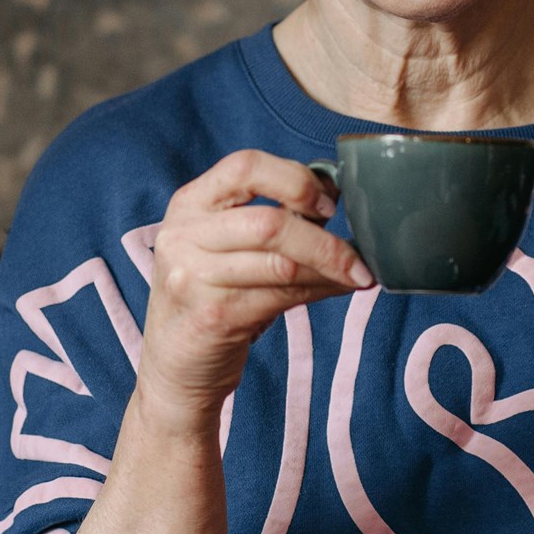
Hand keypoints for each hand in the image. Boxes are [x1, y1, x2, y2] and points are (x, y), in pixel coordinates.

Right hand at [136, 150, 372, 428]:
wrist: (174, 366)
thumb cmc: (212, 296)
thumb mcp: (224, 245)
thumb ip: (269, 217)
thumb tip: (335, 196)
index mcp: (190, 203)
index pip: (246, 166)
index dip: (295, 179)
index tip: (328, 203)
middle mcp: (184, 235)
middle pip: (270, 223)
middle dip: (325, 240)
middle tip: (358, 255)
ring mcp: (194, 278)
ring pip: (282, 264)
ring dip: (331, 269)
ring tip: (357, 274)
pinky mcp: (213, 317)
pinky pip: (282, 297)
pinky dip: (321, 291)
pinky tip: (340, 289)